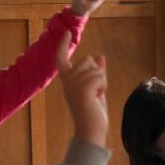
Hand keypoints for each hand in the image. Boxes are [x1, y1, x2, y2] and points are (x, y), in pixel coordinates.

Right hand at [56, 32, 107, 146]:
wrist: (91, 131)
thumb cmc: (94, 113)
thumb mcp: (97, 89)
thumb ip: (97, 73)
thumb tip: (100, 56)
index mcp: (67, 81)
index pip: (61, 59)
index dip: (64, 45)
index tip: (68, 33)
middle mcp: (66, 82)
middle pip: (87, 60)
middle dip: (98, 73)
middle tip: (96, 92)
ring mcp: (72, 85)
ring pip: (95, 69)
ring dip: (102, 82)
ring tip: (96, 96)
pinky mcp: (81, 89)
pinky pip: (100, 76)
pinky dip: (103, 85)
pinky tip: (98, 96)